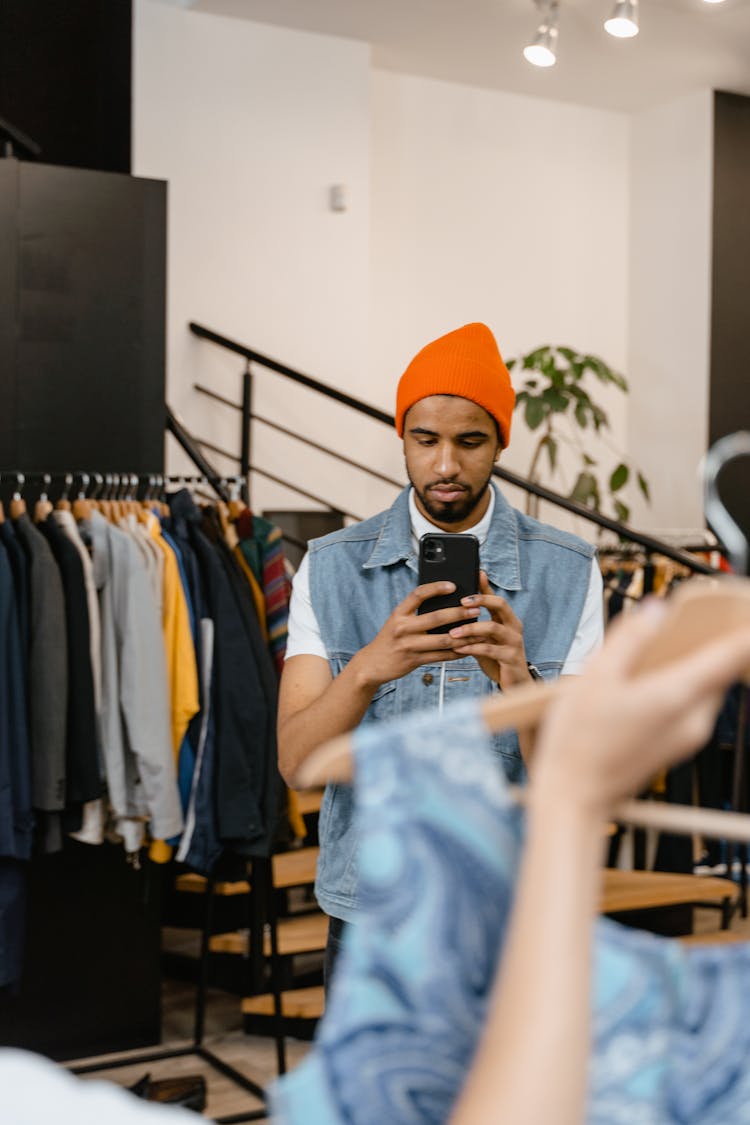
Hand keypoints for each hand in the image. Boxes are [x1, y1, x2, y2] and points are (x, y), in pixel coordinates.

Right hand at [352, 581, 481, 688]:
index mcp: (399, 613)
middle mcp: (403, 627)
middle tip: (476, 609)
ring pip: (443, 639)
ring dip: (464, 635)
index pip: (418, 594)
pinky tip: (469, 648)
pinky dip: (457, 652)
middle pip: (436, 617)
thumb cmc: (390, 639)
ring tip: (480, 631)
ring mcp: (409, 645)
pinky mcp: (415, 660)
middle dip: (459, 613)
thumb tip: (443, 602)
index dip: (436, 588)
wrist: (372, 664)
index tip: (453, 585)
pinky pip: (441, 656)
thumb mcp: (397, 621)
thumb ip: (415, 613)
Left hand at [447, 571, 529, 688]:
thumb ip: (474, 625)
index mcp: (508, 619)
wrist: (514, 683)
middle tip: (461, 602)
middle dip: (481, 600)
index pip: (496, 597)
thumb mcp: (486, 639)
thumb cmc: (497, 657)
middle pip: (500, 604)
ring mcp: (514, 642)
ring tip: (453, 632)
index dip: (485, 587)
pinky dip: (472, 648)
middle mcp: (514, 627)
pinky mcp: (511, 658)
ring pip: (493, 627)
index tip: (473, 576)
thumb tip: (452, 611)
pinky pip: (489, 649)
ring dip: (471, 628)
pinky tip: (458, 648)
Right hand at [531, 598, 749, 819]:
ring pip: (707, 686)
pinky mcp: (677, 745)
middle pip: (721, 669)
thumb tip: (656, 610)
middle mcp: (693, 719)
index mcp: (676, 696)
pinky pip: (692, 703)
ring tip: (657, 648)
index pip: (732, 654)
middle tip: (691, 617)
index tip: (742, 609)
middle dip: (711, 641)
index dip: (744, 628)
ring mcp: (688, 736)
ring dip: (692, 663)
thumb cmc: (579, 743)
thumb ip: (629, 638)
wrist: (573, 797)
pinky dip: (681, 683)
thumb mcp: (594, 677)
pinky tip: (646, 679)